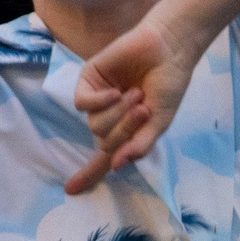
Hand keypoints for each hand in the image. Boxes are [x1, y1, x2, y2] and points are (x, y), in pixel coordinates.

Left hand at [66, 12, 206, 194]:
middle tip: (144, 109)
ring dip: (118, 114)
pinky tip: (117, 91)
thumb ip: (139, 145)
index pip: (102, 159)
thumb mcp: (159, 122)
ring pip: (95, 124)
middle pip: (103, 141)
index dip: (87, 175)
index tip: (70, 191)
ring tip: (136, 94)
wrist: (169, 50)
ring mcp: (97, 99)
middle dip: (125, 130)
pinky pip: (83, 103)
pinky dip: (101, 101)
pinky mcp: (89, 80)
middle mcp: (108, 117)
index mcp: (125, 131)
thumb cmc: (168, 85)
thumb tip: (115, 167)